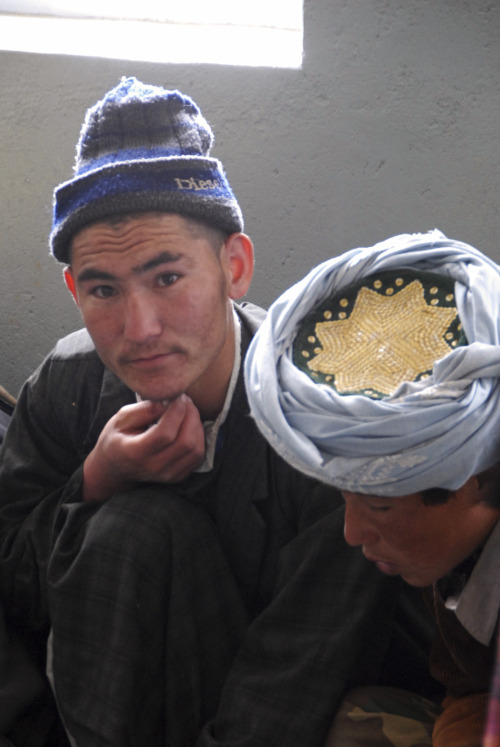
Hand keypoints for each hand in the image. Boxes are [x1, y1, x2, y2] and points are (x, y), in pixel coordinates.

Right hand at [82, 395, 205, 501]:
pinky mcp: (177, 476)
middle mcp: (154, 467)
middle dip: (191, 416)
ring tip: (188, 411)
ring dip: (197, 426)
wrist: (114, 469)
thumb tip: (167, 403)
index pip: (165, 434)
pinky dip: (199, 439)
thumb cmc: (116, 439)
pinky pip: (197, 457)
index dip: (177, 412)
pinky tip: (190, 426)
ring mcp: (167, 475)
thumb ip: (143, 410)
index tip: (178, 397)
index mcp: (135, 452)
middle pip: (185, 442)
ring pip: (195, 450)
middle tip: (186, 401)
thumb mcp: (120, 419)